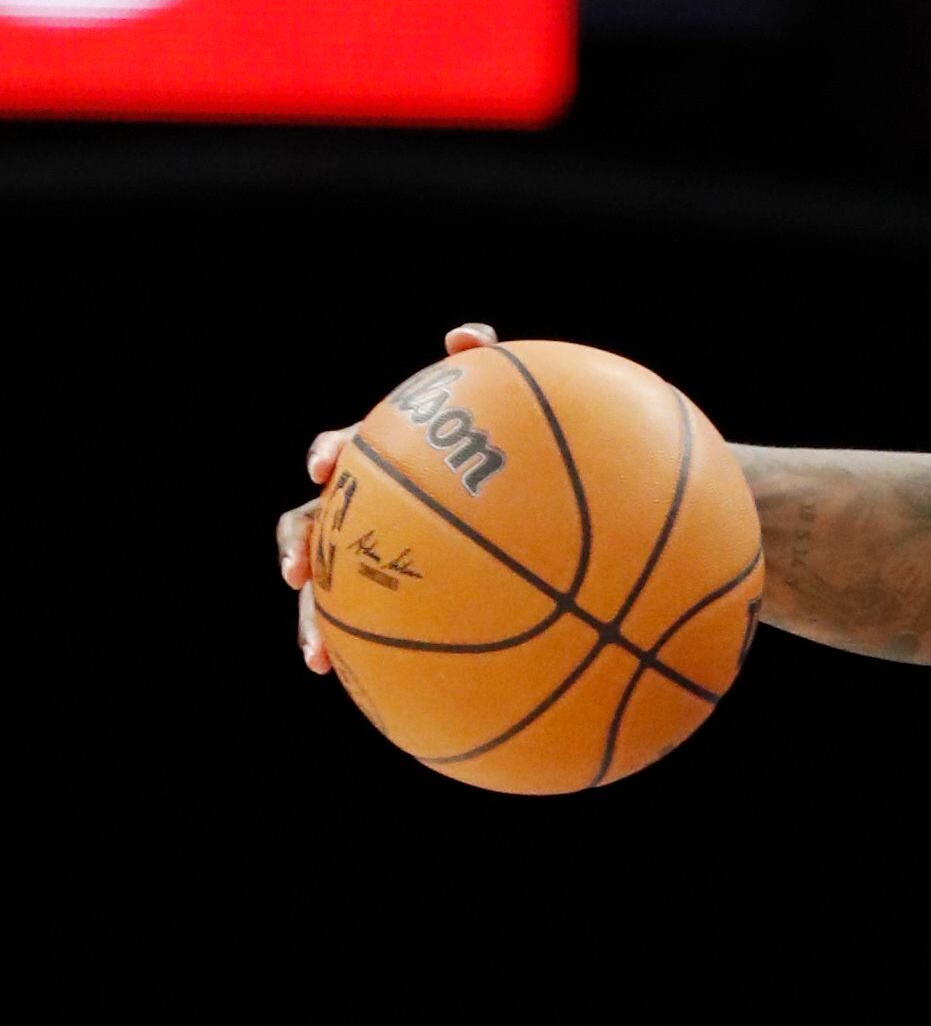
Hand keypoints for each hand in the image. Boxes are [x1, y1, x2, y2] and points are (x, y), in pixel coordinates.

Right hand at [278, 322, 497, 672]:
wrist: (538, 518)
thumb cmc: (514, 456)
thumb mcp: (508, 413)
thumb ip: (488, 366)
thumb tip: (463, 333)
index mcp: (388, 462)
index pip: (345, 449)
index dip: (328, 455)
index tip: (324, 467)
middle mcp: (370, 507)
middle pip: (312, 524)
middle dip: (298, 547)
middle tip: (296, 571)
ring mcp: (376, 555)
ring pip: (327, 587)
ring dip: (313, 619)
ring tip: (315, 654)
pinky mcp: (391, 599)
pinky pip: (373, 631)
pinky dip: (366, 655)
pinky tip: (387, 693)